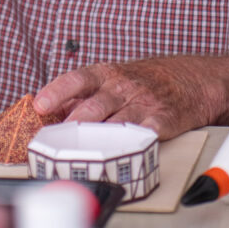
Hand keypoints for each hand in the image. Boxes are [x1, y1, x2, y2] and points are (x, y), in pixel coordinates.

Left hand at [33, 55, 220, 139]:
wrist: (190, 79)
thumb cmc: (141, 81)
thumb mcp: (111, 79)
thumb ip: (83, 94)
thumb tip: (48, 112)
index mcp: (105, 74)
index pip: (76, 80)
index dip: (56, 91)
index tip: (39, 105)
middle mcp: (122, 87)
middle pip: (94, 106)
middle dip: (74, 123)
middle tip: (58, 139)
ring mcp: (143, 102)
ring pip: (116, 122)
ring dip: (99, 138)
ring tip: (82, 153)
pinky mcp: (164, 119)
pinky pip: (148, 132)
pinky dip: (137, 141)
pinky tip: (126, 150)